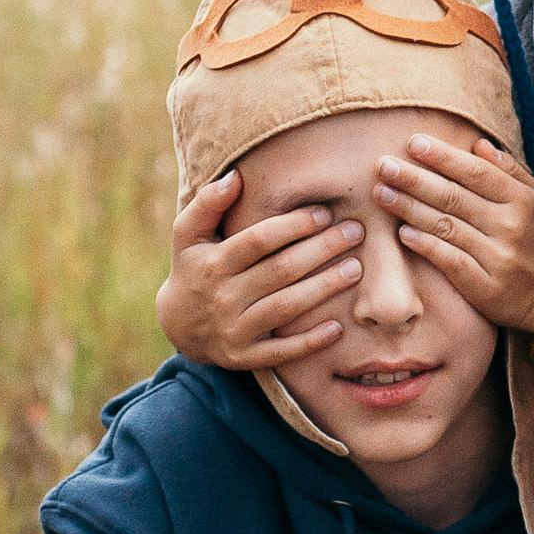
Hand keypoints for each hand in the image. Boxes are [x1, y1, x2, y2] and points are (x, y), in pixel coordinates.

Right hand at [154, 170, 362, 369]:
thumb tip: (235, 177)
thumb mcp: (188, 234)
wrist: (177, 324)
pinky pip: (281, 352)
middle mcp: (223, 297)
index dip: (294, 225)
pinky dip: (310, 342)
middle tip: (355, 232)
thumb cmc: (194, 267)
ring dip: (324, 288)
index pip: (259, 240)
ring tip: (356, 268)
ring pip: (286, 308)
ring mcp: (234, 330)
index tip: (325, 213)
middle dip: (321, 250)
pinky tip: (338, 326)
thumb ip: (207, 203)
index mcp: (213, 263)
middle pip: (280, 271)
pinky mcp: (244, 357)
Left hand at [373, 135, 533, 341]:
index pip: (476, 172)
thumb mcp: (533, 197)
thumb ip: (507, 169)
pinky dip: (425, 245)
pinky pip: (449, 260)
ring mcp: (498, 258)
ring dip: (409, 208)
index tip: (413, 142)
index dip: (443, 156)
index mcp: (521, 200)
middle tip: (383, 165)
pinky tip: (402, 233)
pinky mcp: (485, 286)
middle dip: (414, 179)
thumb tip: (477, 144)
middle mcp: (510, 226)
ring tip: (382, 193)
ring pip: (446, 227)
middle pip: (454, 197)